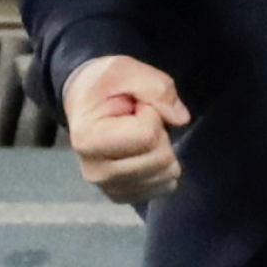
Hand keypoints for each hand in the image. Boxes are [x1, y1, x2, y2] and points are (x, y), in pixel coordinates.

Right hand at [62, 56, 191, 203]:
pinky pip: (162, 188)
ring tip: (139, 134)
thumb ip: (157, 88)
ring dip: (162, 149)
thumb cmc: (105, 85)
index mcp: (89, 139)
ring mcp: (108, 188)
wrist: (84, 102)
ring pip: (164, 176)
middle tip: (139, 120)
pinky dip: (163, 168)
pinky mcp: (121, 195)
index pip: (148, 134)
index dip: (152, 112)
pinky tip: (144, 152)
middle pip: (159, 159)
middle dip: (160, 133)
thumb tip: (181, 119)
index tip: (135, 105)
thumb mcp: (127, 70)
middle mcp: (95, 171)